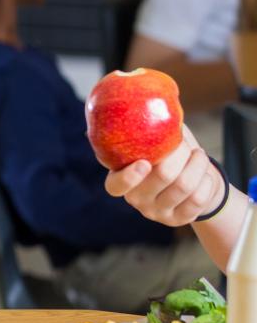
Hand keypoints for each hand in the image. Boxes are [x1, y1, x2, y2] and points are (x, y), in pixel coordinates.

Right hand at [105, 125, 226, 225]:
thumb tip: (154, 103)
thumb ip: (151, 129)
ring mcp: (156, 212)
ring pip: (184, 185)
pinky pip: (199, 198)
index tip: (145, 163)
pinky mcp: (178, 219)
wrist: (192, 184)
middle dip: (181, 154)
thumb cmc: (170, 158)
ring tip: (199, 155)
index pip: (115, 186)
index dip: (130, 176)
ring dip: (198, 164)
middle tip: (186, 146)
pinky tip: (204, 174)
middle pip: (162, 176)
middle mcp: (136, 199)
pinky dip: (207, 180)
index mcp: (121, 179)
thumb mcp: (156, 143)